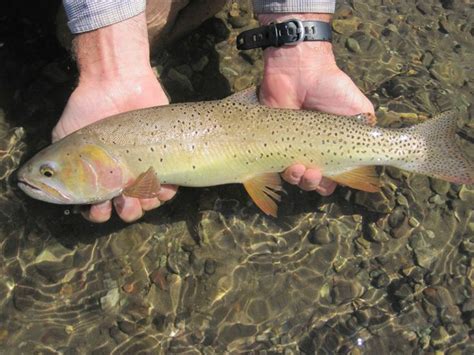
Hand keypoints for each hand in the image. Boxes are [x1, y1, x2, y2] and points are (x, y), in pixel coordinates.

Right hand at [53, 14, 176, 222]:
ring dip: (146, 204)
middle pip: (127, 210)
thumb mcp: (65, 136)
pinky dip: (166, 191)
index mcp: (98, 178)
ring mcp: (145, 169)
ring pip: (149, 202)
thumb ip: (58, 162)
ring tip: (142, 191)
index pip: (98, 208)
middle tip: (123, 199)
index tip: (97, 205)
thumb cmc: (88, 109)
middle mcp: (122, 177)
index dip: (97, 213)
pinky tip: (161, 185)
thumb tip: (40, 182)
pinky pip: (169, 186)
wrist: (118, 82)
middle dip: (125, 211)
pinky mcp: (164, 158)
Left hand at [258, 14, 374, 195]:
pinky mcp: (274, 142)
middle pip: (314, 181)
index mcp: (333, 146)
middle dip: (314, 183)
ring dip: (300, 179)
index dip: (336, 181)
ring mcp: (292, 147)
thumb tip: (382, 153)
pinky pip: (277, 166)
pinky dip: (284, 171)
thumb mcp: (359, 109)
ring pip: (296, 177)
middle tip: (315, 172)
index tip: (336, 176)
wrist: (299, 71)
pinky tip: (289, 165)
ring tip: (300, 169)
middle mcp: (313, 150)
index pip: (336, 175)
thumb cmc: (332, 88)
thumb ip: (370, 131)